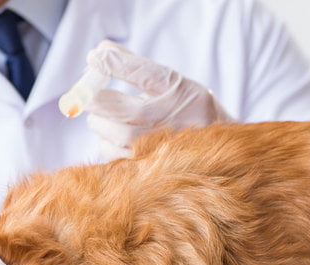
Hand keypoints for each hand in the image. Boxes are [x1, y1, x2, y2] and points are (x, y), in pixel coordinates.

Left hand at [84, 40, 233, 157]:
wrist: (219, 153)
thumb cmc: (188, 111)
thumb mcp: (172, 84)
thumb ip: (135, 67)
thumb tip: (100, 51)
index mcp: (182, 91)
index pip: (144, 73)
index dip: (114, 63)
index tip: (94, 57)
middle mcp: (174, 119)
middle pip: (119, 108)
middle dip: (98, 100)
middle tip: (90, 97)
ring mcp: (161, 147)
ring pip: (111, 132)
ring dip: (101, 123)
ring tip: (105, 119)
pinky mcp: (148, 169)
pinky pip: (113, 153)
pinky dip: (107, 143)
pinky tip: (115, 139)